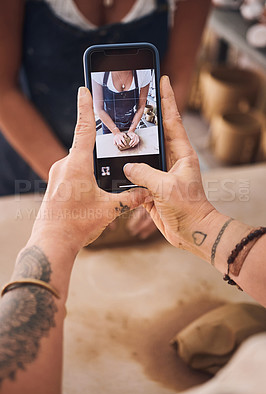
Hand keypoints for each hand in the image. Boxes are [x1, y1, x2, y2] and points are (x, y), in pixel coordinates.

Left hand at [31, 87, 146, 252]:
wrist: (52, 241)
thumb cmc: (76, 224)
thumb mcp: (108, 210)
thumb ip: (129, 199)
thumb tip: (146, 192)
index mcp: (77, 165)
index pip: (84, 129)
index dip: (86, 108)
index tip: (84, 89)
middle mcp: (64, 165)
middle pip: (84, 147)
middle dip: (96, 148)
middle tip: (109, 153)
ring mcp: (56, 175)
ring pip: (78, 162)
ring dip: (91, 167)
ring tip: (100, 185)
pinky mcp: (55, 185)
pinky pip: (71, 172)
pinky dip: (82, 176)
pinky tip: (89, 193)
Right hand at [124, 76, 213, 249]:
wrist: (191, 231)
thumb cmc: (188, 208)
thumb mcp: (166, 187)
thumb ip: (145, 174)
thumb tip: (127, 167)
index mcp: (181, 153)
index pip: (172, 119)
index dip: (167, 98)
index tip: (163, 79)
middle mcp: (172, 160)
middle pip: (156, 133)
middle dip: (146, 117)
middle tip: (133, 100)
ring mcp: (161, 174)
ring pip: (144, 154)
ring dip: (133, 145)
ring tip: (119, 130)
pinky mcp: (153, 187)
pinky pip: (137, 174)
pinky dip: (127, 170)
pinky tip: (116, 164)